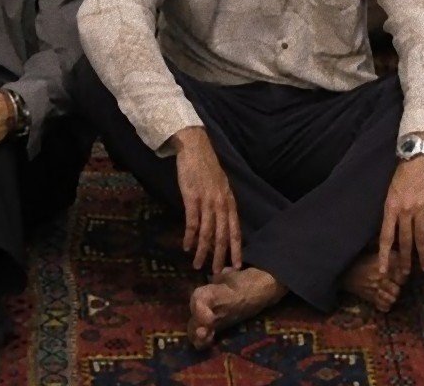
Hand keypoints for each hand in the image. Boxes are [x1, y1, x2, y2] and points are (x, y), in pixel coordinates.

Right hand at [172, 127, 241, 273]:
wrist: (195, 149)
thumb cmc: (207, 169)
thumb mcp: (220, 188)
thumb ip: (222, 205)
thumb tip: (221, 224)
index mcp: (230, 202)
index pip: (236, 230)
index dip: (236, 249)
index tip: (237, 266)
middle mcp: (222, 204)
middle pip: (223, 236)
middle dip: (221, 257)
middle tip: (218, 273)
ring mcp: (207, 201)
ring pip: (208, 233)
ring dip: (202, 252)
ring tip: (197, 265)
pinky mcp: (192, 198)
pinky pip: (193, 222)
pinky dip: (190, 237)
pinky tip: (186, 246)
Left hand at [378, 151, 423, 276]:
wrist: (419, 157)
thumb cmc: (403, 176)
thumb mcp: (391, 193)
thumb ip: (392, 212)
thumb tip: (391, 234)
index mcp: (391, 207)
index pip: (386, 236)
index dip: (384, 255)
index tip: (384, 270)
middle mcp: (405, 210)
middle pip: (405, 241)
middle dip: (406, 260)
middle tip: (406, 274)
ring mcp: (421, 208)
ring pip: (422, 237)